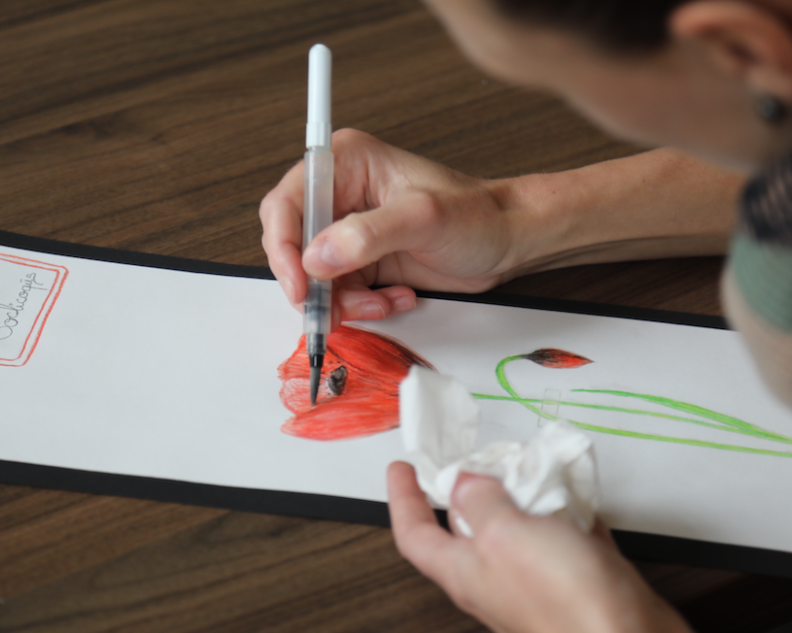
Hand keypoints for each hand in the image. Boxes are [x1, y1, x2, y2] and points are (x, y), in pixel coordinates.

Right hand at [260, 129, 518, 323]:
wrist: (507, 242)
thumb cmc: (477, 215)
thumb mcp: (422, 218)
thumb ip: (366, 235)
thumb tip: (316, 257)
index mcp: (347, 163)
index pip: (289, 202)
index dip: (284, 246)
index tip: (299, 284)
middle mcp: (341, 193)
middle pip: (293, 244)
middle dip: (312, 283)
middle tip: (332, 310)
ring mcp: (350, 229)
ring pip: (314, 276)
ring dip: (341, 300)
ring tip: (381, 303)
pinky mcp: (362, 259)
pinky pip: (340, 291)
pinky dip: (361, 305)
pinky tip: (395, 298)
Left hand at [387, 461, 720, 632]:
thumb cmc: (567, 606)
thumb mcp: (504, 533)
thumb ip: (479, 502)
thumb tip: (463, 483)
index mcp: (464, 573)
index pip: (414, 534)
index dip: (402, 498)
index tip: (402, 469)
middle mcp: (495, 582)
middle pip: (465, 531)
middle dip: (467, 491)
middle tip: (473, 459)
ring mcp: (538, 585)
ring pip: (518, 531)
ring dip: (521, 496)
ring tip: (529, 466)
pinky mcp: (579, 584)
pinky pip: (564, 540)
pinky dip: (567, 513)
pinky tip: (577, 495)